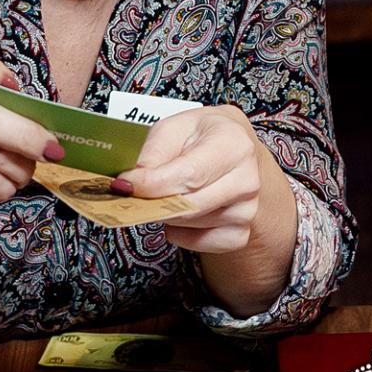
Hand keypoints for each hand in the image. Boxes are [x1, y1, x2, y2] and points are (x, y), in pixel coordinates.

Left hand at [116, 105, 281, 253]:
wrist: (234, 149)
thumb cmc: (202, 136)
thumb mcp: (174, 128)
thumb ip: (152, 152)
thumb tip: (133, 183)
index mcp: (234, 146)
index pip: (188, 176)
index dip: (152, 184)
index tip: (124, 185)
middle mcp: (247, 180)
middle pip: (189, 206)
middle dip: (154, 202)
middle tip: (133, 194)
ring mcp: (247, 211)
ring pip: (189, 225)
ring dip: (167, 215)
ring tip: (166, 194)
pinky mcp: (239, 234)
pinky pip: (198, 243)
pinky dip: (181, 233)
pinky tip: (181, 213)